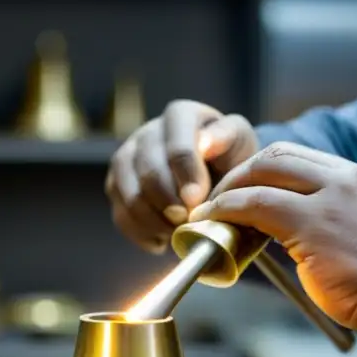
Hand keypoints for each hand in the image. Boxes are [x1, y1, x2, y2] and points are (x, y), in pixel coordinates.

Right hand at [105, 101, 257, 253]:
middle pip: (149, 172)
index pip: (177, 146)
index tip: (197, 200)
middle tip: (187, 222)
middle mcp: (147, 132)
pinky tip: (162, 241)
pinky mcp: (117, 185)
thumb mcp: (239, 139)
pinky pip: (120, 214)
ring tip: (179, 233)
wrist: (215, 168)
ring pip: (130, 195)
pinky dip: (141, 233)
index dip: (186, 176)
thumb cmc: (229, 153)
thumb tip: (205, 143)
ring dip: (155, 221)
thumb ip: (226, 137)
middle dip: (169, 202)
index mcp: (180, 115)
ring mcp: (127, 158)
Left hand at [189, 141, 356, 333]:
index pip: (292, 154)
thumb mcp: (353, 228)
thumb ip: (322, 214)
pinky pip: (254, 205)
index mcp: (351, 176)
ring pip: (259, 176)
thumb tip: (277, 222)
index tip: (238, 188)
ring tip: (209, 213)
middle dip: (236, 175)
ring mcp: (327, 199)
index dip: (257, 168)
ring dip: (226, 191)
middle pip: (272, 157)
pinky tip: (216, 223)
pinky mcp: (312, 224)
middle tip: (215, 200)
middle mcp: (340, 178)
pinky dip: (227, 210)